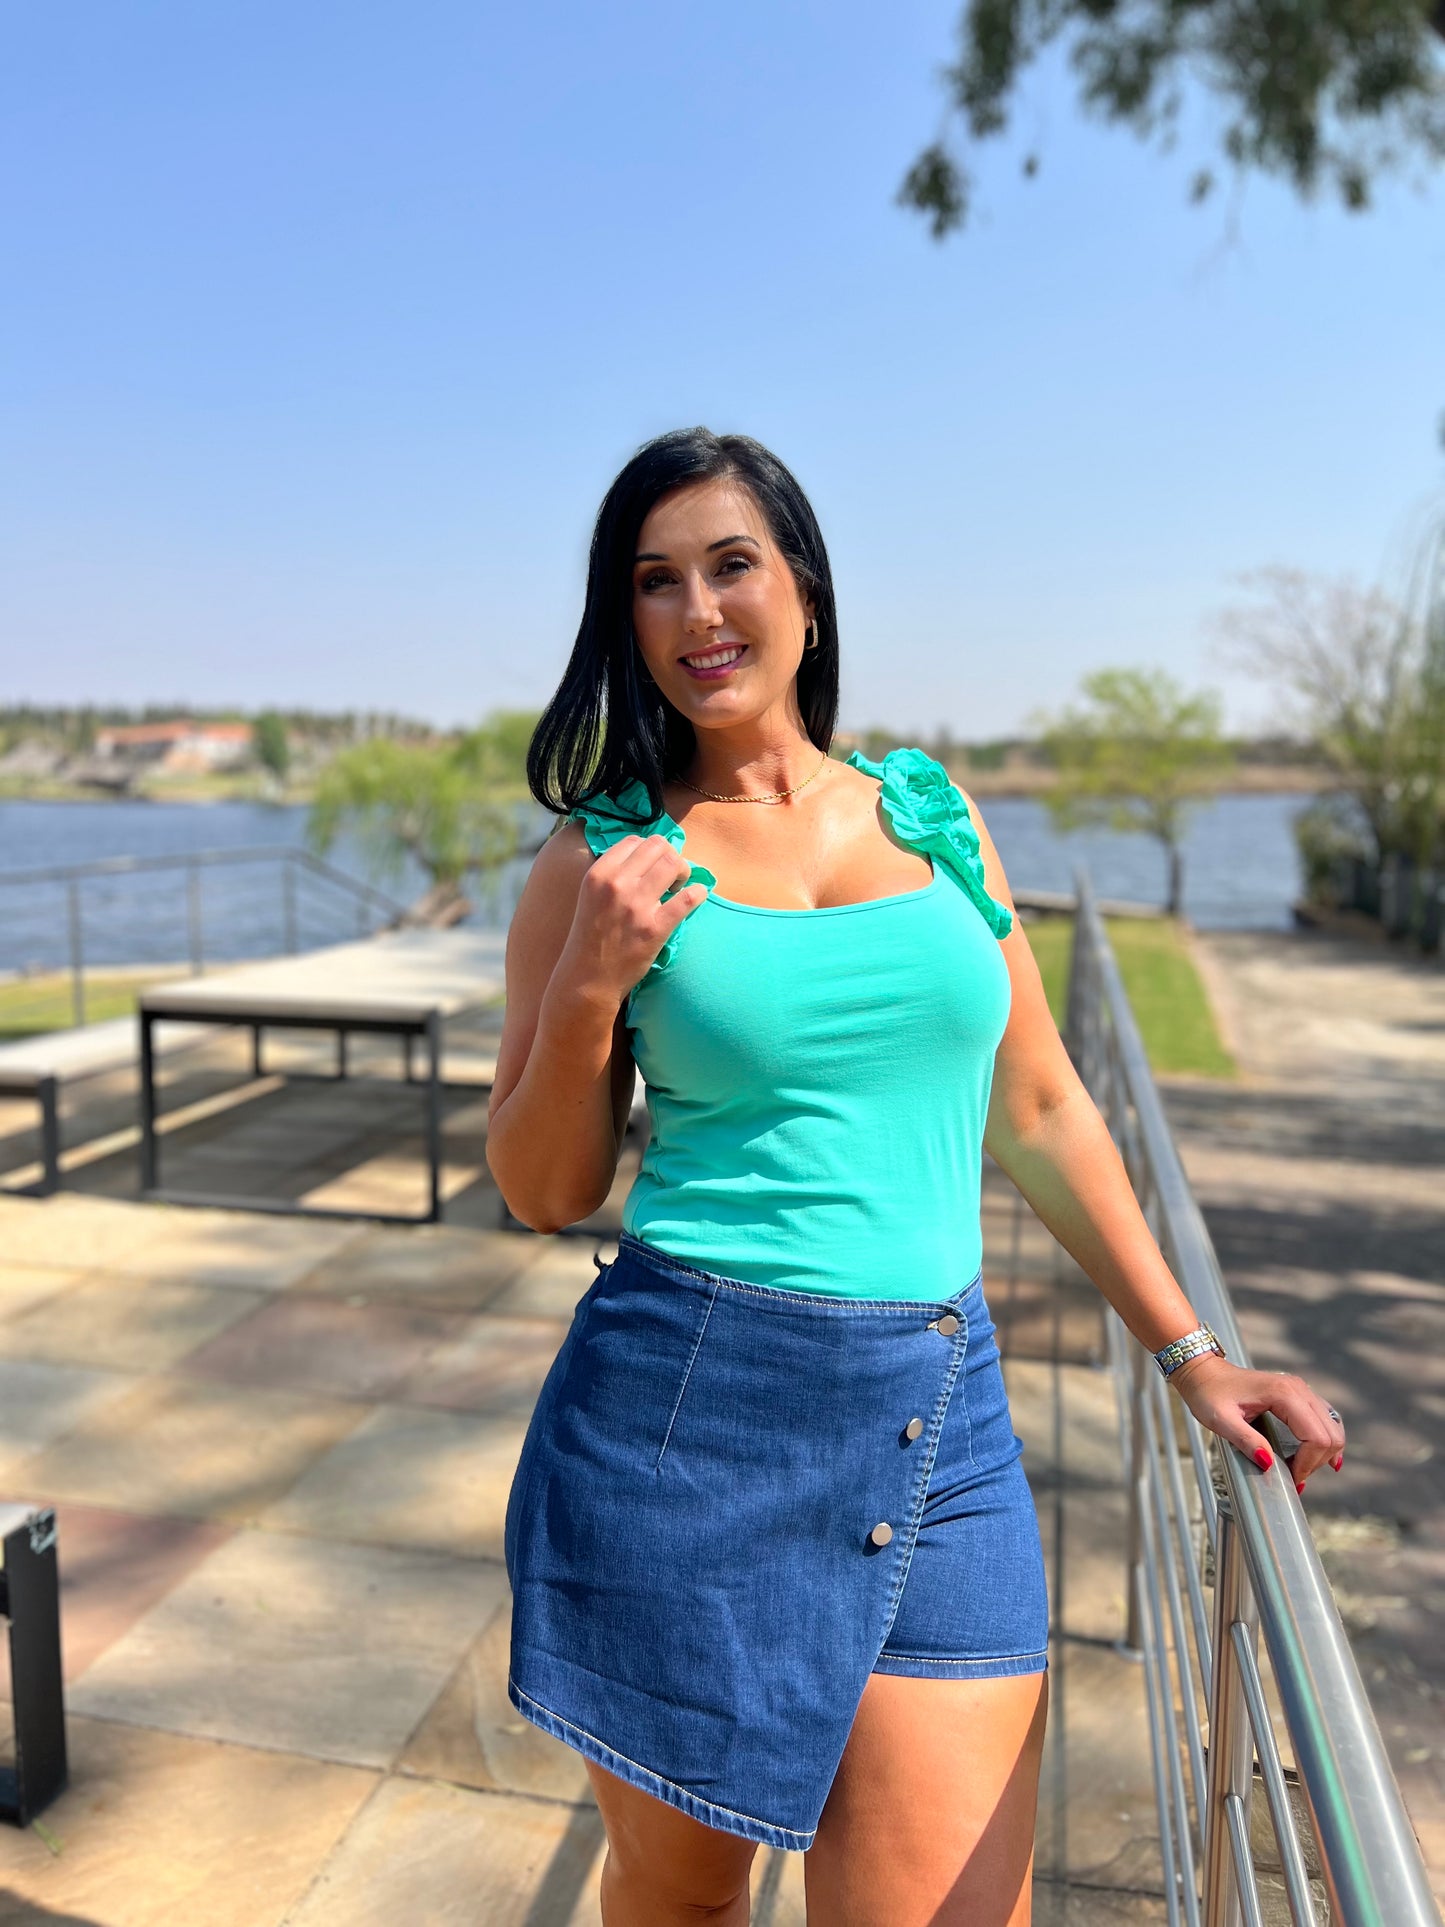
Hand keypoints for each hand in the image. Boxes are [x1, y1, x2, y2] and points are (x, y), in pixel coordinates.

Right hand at [561, 833, 706, 1004]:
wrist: (588, 979)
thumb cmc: (591, 937)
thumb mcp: (591, 895)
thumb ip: (613, 873)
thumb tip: (646, 854)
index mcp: (599, 874)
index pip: (634, 840)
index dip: (649, 850)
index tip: (653, 865)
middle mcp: (617, 885)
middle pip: (658, 846)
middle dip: (670, 856)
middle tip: (671, 875)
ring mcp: (637, 906)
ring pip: (675, 864)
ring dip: (684, 871)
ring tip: (679, 887)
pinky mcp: (655, 928)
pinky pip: (688, 898)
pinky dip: (698, 893)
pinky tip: (697, 896)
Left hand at [1166, 1353, 1345, 1494]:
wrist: (1203, 1373)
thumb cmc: (1208, 1393)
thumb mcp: (1221, 1420)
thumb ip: (1246, 1441)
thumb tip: (1269, 1464)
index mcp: (1283, 1394)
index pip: (1316, 1437)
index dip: (1307, 1463)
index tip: (1290, 1477)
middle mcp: (1298, 1389)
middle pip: (1330, 1434)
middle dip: (1316, 1461)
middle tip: (1294, 1476)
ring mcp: (1301, 1390)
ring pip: (1332, 1426)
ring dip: (1323, 1453)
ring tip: (1301, 1468)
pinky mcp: (1299, 1394)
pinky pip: (1324, 1418)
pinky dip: (1325, 1439)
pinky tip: (1319, 1455)